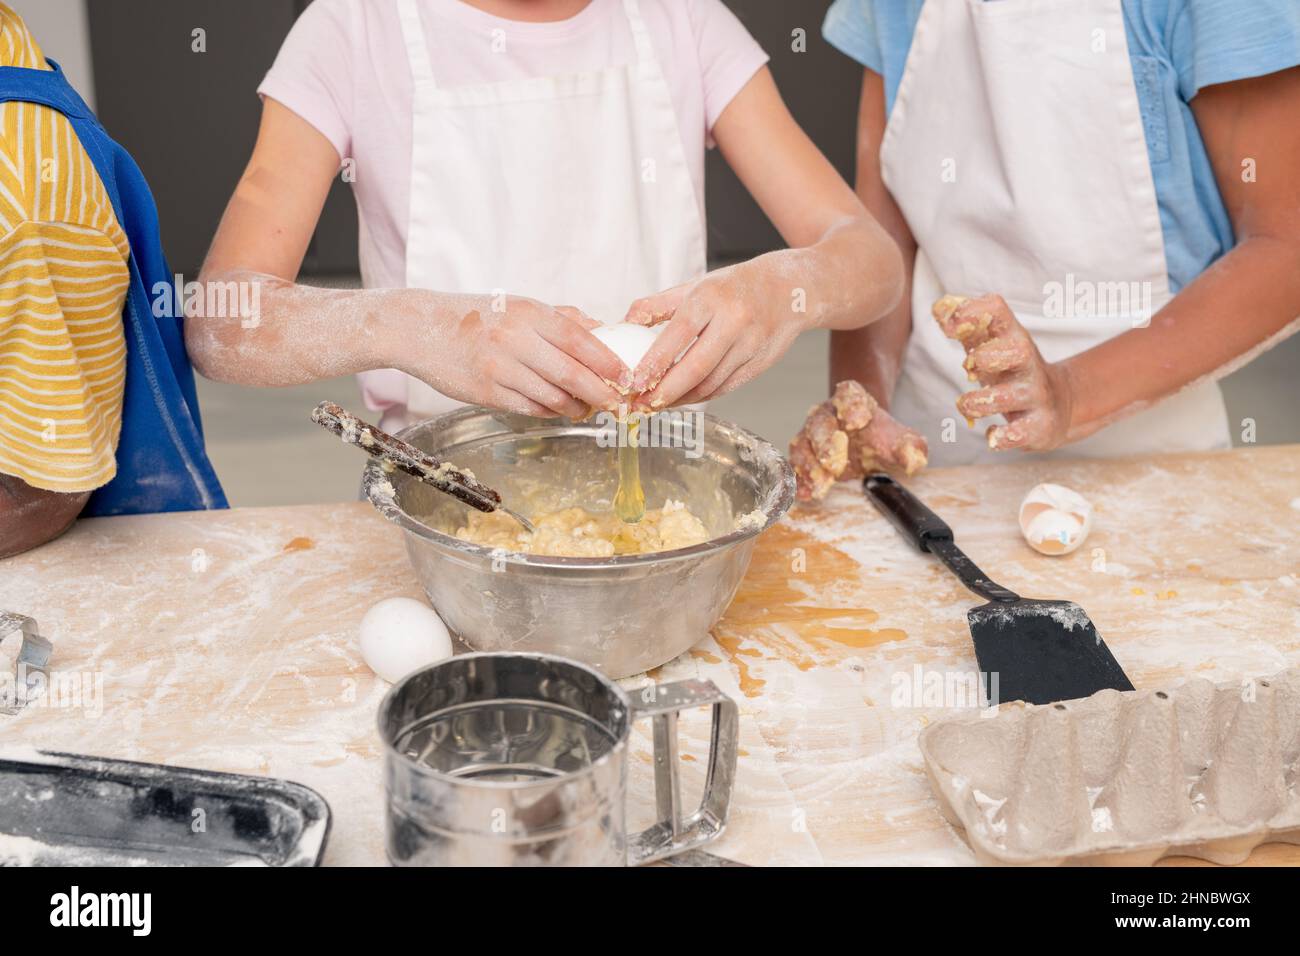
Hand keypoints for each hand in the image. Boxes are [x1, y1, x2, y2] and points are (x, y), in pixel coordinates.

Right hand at [405, 295, 624, 417]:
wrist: (421, 328)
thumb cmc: (477, 316)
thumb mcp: (519, 306)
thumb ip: (561, 318)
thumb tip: (603, 330)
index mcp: (529, 313)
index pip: (580, 339)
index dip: (609, 362)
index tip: (628, 376)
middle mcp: (515, 339)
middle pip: (572, 373)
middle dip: (602, 393)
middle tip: (619, 404)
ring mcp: (499, 368)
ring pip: (552, 397)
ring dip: (576, 407)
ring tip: (587, 408)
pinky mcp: (485, 392)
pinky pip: (529, 408)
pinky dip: (550, 411)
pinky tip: (558, 409)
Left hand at [622, 262, 809, 408]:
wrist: (792, 290)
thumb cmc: (735, 287)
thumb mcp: (695, 285)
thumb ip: (657, 305)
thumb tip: (623, 323)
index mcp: (712, 298)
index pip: (678, 335)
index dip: (654, 363)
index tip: (633, 383)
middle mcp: (734, 321)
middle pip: (696, 368)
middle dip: (666, 392)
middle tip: (643, 405)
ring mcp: (751, 345)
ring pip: (711, 384)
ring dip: (682, 399)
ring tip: (659, 404)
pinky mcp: (761, 364)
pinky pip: (726, 387)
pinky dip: (702, 397)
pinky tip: (685, 399)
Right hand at [789, 380, 927, 501]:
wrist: (863, 445)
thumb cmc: (880, 439)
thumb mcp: (901, 440)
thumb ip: (910, 448)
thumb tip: (913, 460)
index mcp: (852, 401)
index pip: (849, 395)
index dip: (850, 405)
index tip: (857, 421)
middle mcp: (827, 415)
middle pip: (820, 423)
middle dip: (825, 443)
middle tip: (834, 464)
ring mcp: (811, 436)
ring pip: (803, 445)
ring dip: (809, 467)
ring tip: (820, 487)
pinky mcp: (804, 457)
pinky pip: (796, 466)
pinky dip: (800, 481)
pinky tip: (805, 494)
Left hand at [933, 294, 1074, 451]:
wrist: (1059, 404)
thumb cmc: (1011, 371)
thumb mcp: (991, 346)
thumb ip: (965, 327)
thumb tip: (938, 308)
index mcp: (1013, 338)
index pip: (998, 310)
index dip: (970, 312)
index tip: (948, 327)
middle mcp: (1029, 364)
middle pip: (1018, 350)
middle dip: (988, 357)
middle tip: (969, 367)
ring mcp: (1036, 396)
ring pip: (1011, 396)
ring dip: (980, 402)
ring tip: (966, 405)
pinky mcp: (1039, 427)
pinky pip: (1019, 434)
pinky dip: (1001, 437)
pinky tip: (991, 435)